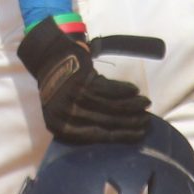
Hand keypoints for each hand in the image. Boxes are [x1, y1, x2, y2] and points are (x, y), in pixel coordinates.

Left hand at [19, 18, 155, 144]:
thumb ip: (84, 124)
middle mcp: (67, 115)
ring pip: (111, 105)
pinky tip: (135, 91)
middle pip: (106, 122)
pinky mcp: (82, 80)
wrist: (47, 57)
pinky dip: (124, 90)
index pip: (96, 136)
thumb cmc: (59, 88)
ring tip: (145, 104)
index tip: (139, 135)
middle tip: (147, 121)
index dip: (121, 136)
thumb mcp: (64, 112)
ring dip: (132, 105)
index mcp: (61, 127)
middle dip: (131, 122)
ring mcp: (74, 97)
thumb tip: (117, 133)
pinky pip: (109, 89)